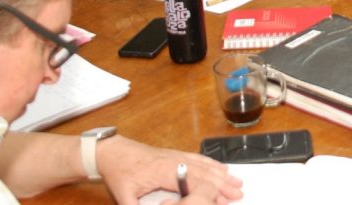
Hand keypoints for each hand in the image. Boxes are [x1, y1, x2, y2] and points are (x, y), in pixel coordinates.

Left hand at [96, 136, 242, 203]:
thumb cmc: (119, 171)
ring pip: (204, 165)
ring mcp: (176, 156)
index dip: (209, 192)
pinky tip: (221, 168)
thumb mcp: (123, 195)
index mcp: (164, 171)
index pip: (193, 182)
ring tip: (236, 182)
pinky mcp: (175, 154)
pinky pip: (198, 158)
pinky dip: (212, 164)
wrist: (113, 151)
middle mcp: (174, 161)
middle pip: (203, 173)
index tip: (223, 200)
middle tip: (238, 193)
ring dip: (221, 174)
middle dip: (222, 184)